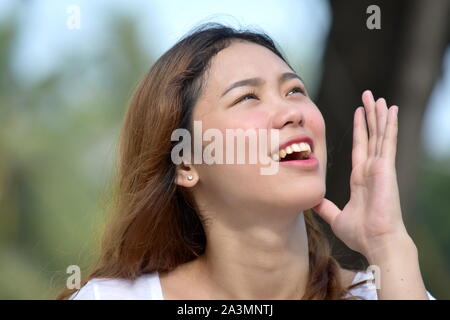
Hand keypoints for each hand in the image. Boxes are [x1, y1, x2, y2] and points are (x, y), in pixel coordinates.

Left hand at [312, 90, 410, 257]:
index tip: (358, 113)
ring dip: (378, 115)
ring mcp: (380, 167)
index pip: (360, 147)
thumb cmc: (361, 234)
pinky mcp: (386, 167)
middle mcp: (372, 169)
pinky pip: (387, 141)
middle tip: (369, 97)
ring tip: (379, 98)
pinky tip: (392, 109)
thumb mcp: (336, 217)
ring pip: (379, 134)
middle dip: (369, 116)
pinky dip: (389, 124)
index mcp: (360, 178)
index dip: (360, 130)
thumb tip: (313, 202)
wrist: (376, 243)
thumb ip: (325, 208)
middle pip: (371, 136)